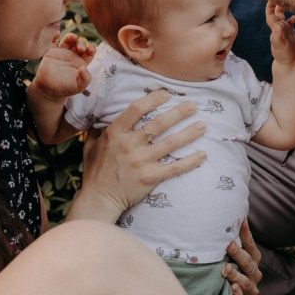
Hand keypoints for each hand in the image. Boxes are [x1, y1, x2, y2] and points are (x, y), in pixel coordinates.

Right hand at [31, 33, 95, 98]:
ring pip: (70, 40)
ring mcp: (63, 53)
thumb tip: (84, 68)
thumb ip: (86, 79)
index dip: (91, 49)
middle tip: (80, 49)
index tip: (90, 49)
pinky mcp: (53, 52)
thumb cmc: (65, 89)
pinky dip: (59, 37)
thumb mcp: (79, 87)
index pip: (90, 52)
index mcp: (82, 62)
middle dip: (82, 43)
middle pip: (81, 43)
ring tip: (73, 38)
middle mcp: (74, 56)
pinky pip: (57, 41)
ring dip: (72, 37)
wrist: (48, 89)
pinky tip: (62, 35)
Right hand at [73, 89, 206, 221]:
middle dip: (179, 112)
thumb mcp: (91, 146)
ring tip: (203, 125)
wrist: (98, 199)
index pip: (136, 109)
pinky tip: (203, 154)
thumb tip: (103, 111)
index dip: (153, 99)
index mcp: (115, 133)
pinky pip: (174, 168)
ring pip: (171, 143)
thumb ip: (98, 129)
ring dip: (189, 133)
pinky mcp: (149, 178)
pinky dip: (190, 161)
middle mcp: (129, 145)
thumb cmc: (95, 172)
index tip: (167, 94)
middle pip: (159, 124)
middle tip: (193, 105)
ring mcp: (140, 162)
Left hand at [223, 219, 262, 294]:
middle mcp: (254, 273)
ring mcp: (251, 288)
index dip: (245, 234)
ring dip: (236, 275)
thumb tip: (231, 217)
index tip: (239, 222)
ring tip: (226, 270)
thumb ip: (233, 241)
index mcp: (253, 260)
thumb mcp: (234, 257)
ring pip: (246, 282)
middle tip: (228, 245)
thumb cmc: (233, 272)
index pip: (250, 245)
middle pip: (248, 263)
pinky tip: (233, 288)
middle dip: (238, 254)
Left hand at [265, 1, 294, 65]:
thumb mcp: (280, 46)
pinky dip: (292, 17)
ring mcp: (286, 30)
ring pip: (283, 16)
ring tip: (289, 0)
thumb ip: (278, 36)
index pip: (271, 14)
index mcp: (275, 29)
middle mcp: (279, 28)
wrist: (291, 63)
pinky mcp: (292, 33)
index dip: (270, 6)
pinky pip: (290, 22)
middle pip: (276, 12)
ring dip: (285, 8)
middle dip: (277, 3)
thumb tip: (278, 25)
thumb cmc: (284, 56)